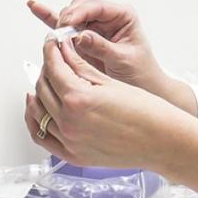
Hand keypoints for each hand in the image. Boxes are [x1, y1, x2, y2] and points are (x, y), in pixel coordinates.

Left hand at [25, 38, 182, 169]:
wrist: (161, 141)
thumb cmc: (145, 112)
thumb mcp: (110, 82)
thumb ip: (81, 66)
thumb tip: (65, 51)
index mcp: (79, 98)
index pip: (53, 67)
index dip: (50, 50)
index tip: (52, 42)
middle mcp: (69, 121)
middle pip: (42, 87)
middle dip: (46, 67)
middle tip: (54, 57)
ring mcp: (69, 141)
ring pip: (38, 111)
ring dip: (38, 92)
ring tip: (48, 79)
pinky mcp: (72, 155)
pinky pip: (42, 137)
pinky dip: (36, 121)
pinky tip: (38, 108)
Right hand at [26, 0, 169, 97]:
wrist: (144, 87)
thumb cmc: (140, 72)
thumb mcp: (124, 60)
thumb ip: (103, 47)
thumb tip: (81, 36)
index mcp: (122, 15)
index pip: (96, 6)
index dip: (79, 13)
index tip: (66, 25)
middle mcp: (107, 17)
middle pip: (80, 7)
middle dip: (67, 20)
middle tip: (60, 37)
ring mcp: (94, 26)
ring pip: (70, 16)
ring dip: (60, 26)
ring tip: (54, 40)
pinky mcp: (83, 38)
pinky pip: (64, 26)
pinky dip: (49, 18)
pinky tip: (35, 7)